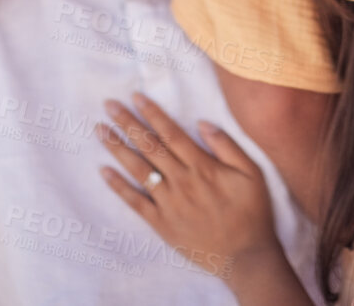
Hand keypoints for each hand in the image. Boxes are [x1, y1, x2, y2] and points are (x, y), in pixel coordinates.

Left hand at [96, 92, 280, 281]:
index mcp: (202, 166)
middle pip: (149, 146)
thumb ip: (227, 145)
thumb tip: (203, 123)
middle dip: (127, 123)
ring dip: (117, 148)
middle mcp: (181, 181)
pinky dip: (118, 187)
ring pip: (138, 169)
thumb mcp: (252, 173)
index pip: (171, 133)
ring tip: (100, 130)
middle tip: (108, 104)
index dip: (152, 113)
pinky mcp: (162, 224)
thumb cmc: (252, 213)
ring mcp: (169, 203)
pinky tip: (104, 171)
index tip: (135, 97)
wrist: (246, 257)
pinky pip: (135, 202)